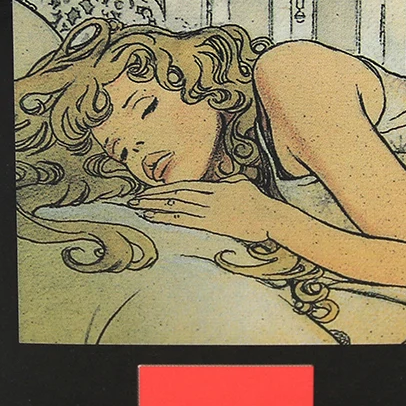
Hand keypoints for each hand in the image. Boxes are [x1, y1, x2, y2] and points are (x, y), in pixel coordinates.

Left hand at [129, 175, 282, 242]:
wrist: (271, 217)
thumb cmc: (260, 202)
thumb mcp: (243, 184)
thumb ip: (228, 181)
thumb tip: (221, 182)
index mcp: (216, 186)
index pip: (184, 187)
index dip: (164, 189)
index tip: (148, 192)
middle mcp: (210, 196)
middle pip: (176, 195)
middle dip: (153, 197)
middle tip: (133, 200)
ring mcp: (211, 210)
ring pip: (177, 206)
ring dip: (155, 207)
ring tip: (137, 208)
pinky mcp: (213, 224)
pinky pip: (185, 220)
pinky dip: (167, 218)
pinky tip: (153, 218)